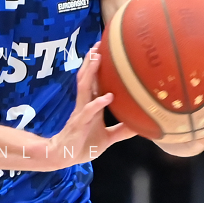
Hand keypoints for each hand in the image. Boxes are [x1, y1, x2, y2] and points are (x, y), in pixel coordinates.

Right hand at [43, 42, 135, 168]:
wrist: (63, 158)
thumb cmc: (83, 146)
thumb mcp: (107, 138)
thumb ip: (121, 130)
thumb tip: (140, 126)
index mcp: (90, 106)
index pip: (93, 82)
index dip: (97, 66)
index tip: (104, 50)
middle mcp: (84, 105)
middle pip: (86, 78)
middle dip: (91, 61)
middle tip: (98, 44)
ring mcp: (80, 113)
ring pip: (84, 88)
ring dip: (91, 72)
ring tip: (98, 58)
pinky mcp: (79, 124)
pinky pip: (88, 111)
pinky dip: (98, 103)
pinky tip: (108, 97)